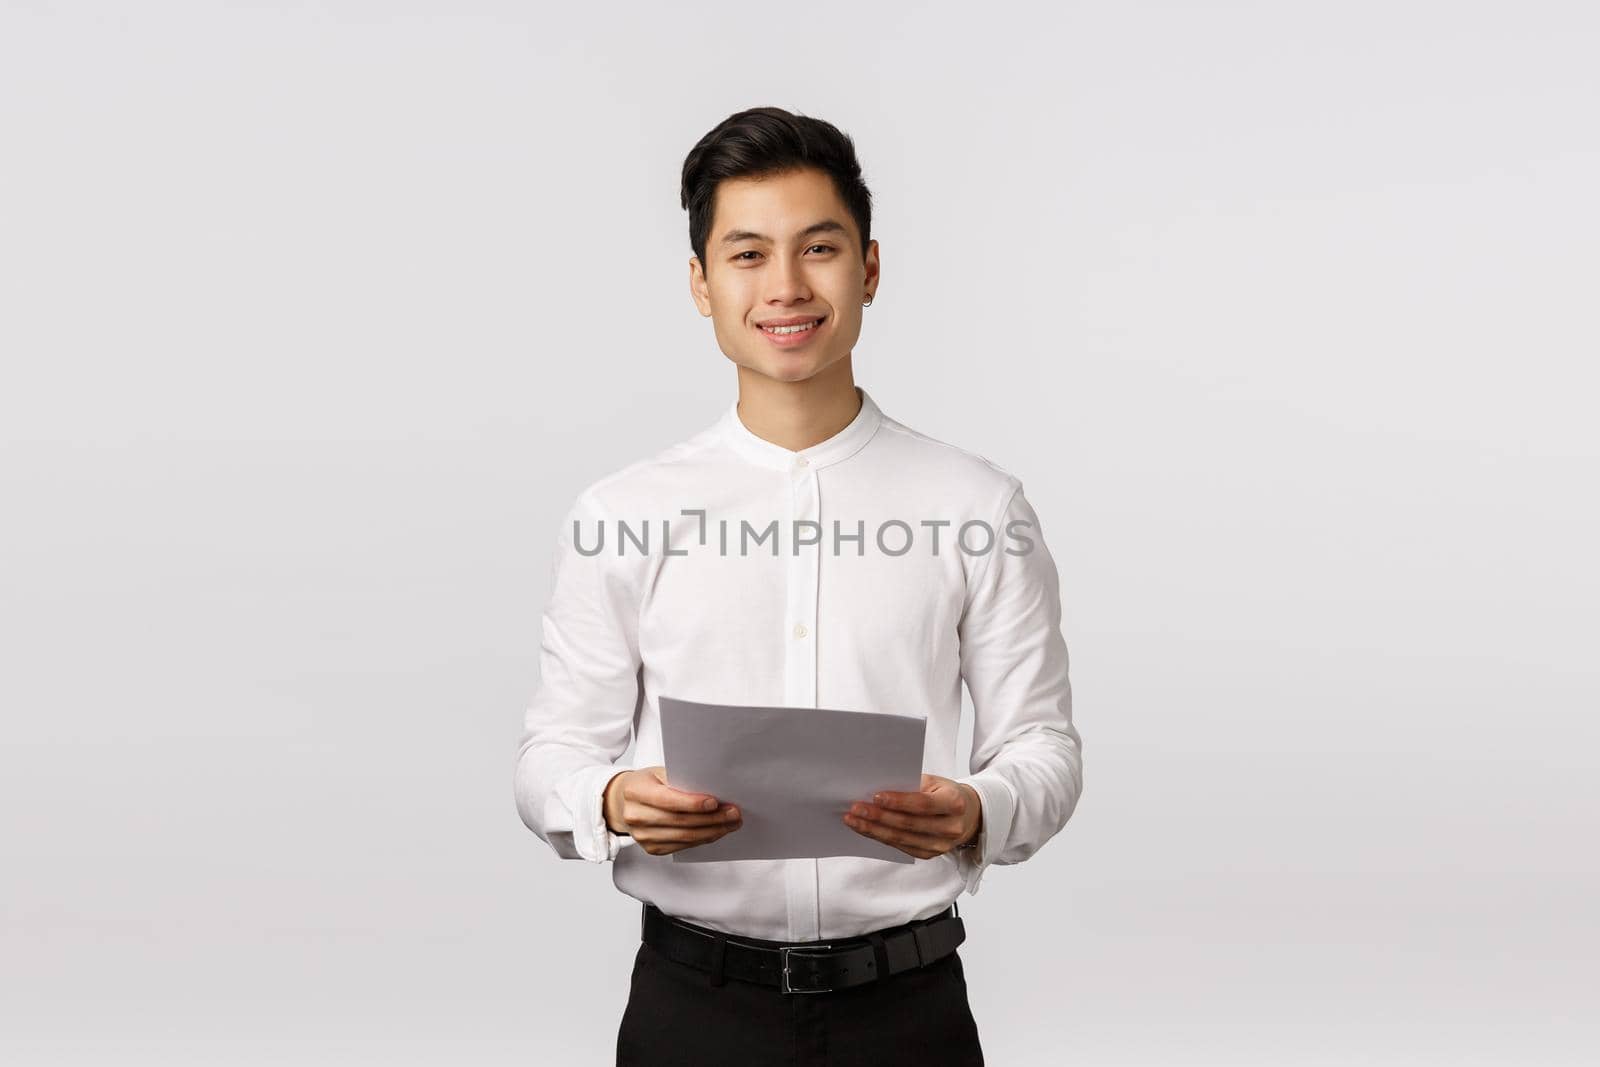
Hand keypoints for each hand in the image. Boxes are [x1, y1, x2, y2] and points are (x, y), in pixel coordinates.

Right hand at [603, 766, 742, 855]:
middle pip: (680, 821)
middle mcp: (636, 816)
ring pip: (684, 837)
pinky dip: (703, 839)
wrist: (623, 802)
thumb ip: (680, 779)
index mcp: (635, 791)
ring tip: (731, 823)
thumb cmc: (647, 783)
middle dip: (711, 819)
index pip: (667, 800)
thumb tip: (713, 787)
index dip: (692, 803)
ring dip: (713, 831)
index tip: (715, 802)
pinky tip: (717, 831)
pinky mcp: (652, 849)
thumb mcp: (658, 772)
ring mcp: (642, 836)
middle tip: (733, 813)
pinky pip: (683, 846)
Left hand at [843, 774, 981, 859]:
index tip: (875, 796)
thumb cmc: (946, 793)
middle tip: (855, 808)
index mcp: (955, 804)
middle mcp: (950, 828)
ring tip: (853, 819)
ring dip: (873, 829)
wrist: (968, 816)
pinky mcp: (929, 855)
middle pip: (909, 824)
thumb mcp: (935, 782)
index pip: (923, 804)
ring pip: (901, 839)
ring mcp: (940, 845)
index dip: (898, 801)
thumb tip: (878, 789)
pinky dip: (880, 837)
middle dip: (879, 816)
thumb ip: (912, 785)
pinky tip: (866, 829)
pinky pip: (900, 847)